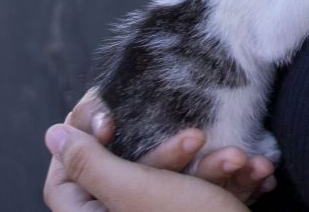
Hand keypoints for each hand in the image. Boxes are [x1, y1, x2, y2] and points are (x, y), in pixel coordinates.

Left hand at [44, 90, 277, 209]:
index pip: (65, 179)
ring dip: (213, 166)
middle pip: (128, 175)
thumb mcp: (135, 189)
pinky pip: (205, 195)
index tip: (109, 113)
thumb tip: (53, 135)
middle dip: (171, 152)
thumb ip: (89, 162)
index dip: (79, 142)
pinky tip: (255, 175)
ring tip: (238, 161)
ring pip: (177, 182)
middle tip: (196, 138)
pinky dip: (230, 182)